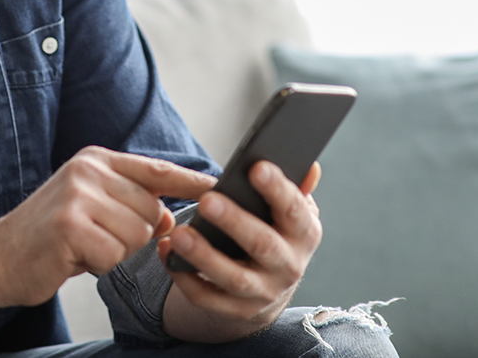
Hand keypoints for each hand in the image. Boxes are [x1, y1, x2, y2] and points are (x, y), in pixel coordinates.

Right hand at [0, 146, 216, 306]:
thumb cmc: (49, 237)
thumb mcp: (91, 208)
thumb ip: (130, 205)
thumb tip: (169, 217)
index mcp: (96, 160)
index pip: (156, 169)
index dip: (190, 181)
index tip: (221, 186)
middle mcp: (88, 170)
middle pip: (151, 210)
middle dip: (132, 235)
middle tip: (94, 238)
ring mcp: (77, 195)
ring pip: (136, 234)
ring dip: (114, 252)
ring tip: (82, 246)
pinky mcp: (69, 225)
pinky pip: (113, 255)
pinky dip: (97, 265)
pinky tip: (72, 257)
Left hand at [156, 161, 323, 341]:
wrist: (269, 286)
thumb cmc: (275, 232)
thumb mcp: (290, 212)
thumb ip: (295, 188)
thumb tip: (310, 166)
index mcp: (304, 234)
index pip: (294, 211)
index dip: (278, 190)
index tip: (256, 168)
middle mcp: (288, 266)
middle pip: (262, 245)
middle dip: (234, 222)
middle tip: (207, 201)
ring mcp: (263, 293)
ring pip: (233, 277)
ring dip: (204, 256)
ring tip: (179, 234)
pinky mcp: (236, 310)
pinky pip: (207, 297)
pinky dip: (184, 277)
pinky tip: (167, 252)